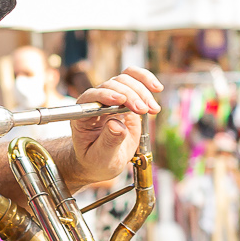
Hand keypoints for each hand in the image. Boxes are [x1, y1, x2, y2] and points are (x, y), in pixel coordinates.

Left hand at [68, 66, 163, 183]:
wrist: (105, 161)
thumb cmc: (98, 160)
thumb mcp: (101, 157)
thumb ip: (108, 141)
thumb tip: (116, 125)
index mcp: (83, 115)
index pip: (91, 96)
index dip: (105, 95)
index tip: (121, 100)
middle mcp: (96, 102)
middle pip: (112, 85)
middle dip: (130, 95)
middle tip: (143, 110)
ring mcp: (112, 97)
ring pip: (125, 79)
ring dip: (141, 91)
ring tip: (153, 108)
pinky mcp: (127, 98)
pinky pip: (135, 80)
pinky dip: (146, 80)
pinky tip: (156, 88)